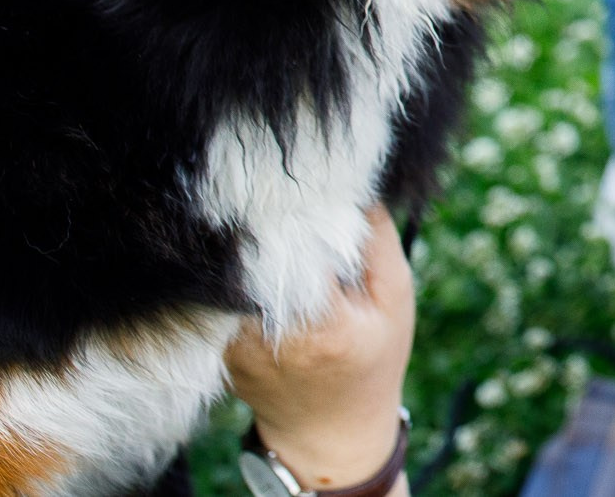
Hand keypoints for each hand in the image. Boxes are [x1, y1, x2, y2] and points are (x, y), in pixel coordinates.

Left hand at [226, 207, 415, 492]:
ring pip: (239, 270)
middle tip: (286, 201)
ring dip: (257, 247)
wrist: (327, 430)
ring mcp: (237, 344)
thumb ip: (377, 240)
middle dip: (276, 222)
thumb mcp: (396, 299)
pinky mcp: (219, 345)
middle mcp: (271, 336)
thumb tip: (353, 182)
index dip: (300, 208)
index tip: (309, 188)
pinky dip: (246, 275)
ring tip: (279, 236)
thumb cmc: (372, 358)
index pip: (297, 242)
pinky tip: (268, 271)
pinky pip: (228, 292)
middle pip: (261, 252)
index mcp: (324, 323)